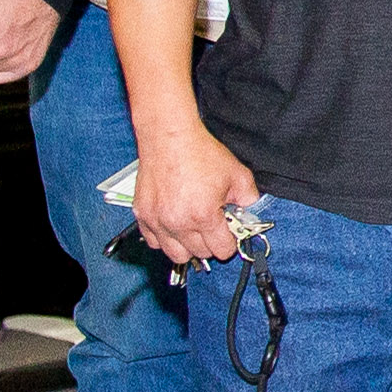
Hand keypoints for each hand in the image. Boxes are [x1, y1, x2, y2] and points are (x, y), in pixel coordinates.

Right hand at [134, 124, 262, 266]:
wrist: (169, 138)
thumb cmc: (199, 153)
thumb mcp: (237, 173)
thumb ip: (248, 197)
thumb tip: (248, 210)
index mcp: (203, 216)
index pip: (221, 250)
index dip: (229, 243)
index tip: (229, 234)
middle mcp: (178, 223)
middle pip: (199, 254)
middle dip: (210, 243)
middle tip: (212, 226)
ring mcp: (157, 221)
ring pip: (175, 253)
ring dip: (187, 246)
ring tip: (193, 229)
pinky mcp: (142, 214)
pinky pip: (152, 241)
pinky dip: (164, 238)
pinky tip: (174, 225)